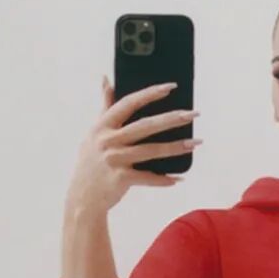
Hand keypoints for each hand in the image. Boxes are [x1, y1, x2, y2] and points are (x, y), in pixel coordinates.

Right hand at [64, 77, 202, 215]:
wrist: (82, 198)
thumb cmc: (91, 162)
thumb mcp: (93, 133)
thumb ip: (104, 106)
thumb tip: (106, 79)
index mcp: (102, 126)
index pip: (129, 103)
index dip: (149, 94)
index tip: (171, 87)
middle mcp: (108, 141)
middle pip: (145, 126)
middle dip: (171, 118)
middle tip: (193, 114)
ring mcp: (114, 160)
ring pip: (151, 151)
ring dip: (175, 147)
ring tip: (196, 143)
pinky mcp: (121, 179)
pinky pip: (147, 177)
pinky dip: (163, 179)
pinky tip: (178, 178)